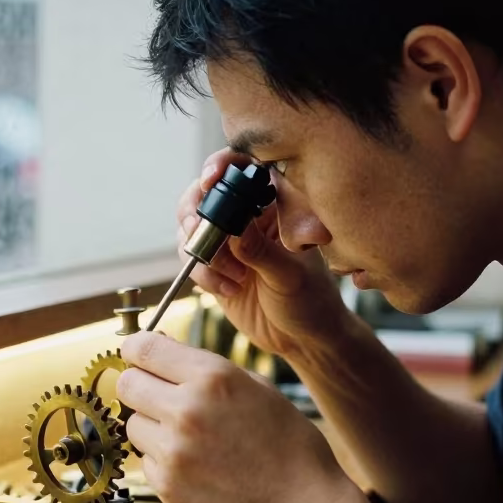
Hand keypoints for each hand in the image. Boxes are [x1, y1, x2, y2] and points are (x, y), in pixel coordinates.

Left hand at [117, 331, 356, 502]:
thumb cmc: (287, 445)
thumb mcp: (256, 387)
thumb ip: (205, 367)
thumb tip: (160, 348)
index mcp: (212, 377)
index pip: (143, 348)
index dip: (135, 349)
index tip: (137, 354)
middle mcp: (186, 409)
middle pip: (127, 384)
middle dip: (140, 385)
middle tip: (160, 395)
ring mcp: (173, 450)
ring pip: (133, 424)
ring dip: (151, 425)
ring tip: (188, 437)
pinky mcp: (166, 485)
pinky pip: (145, 460)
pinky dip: (162, 460)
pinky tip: (195, 465)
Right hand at [180, 149, 349, 358]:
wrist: (302, 338)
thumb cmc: (311, 299)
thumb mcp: (290, 275)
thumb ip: (261, 251)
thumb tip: (233, 227)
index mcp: (273, 204)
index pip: (242, 167)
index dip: (221, 165)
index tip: (210, 179)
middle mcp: (246, 216)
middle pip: (204, 194)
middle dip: (198, 213)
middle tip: (200, 231)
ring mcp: (227, 241)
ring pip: (191, 227)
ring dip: (204, 251)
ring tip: (233, 276)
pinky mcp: (213, 266)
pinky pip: (192, 260)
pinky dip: (204, 274)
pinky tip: (230, 290)